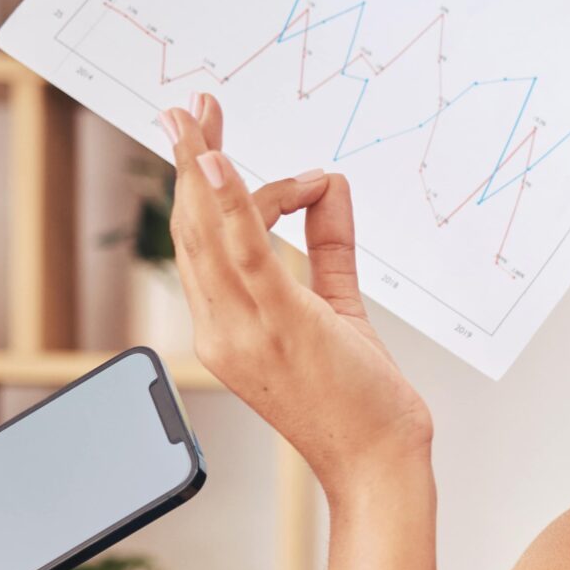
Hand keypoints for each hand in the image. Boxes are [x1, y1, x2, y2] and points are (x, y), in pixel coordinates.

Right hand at [164, 97, 432, 495]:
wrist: (378, 463)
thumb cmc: (360, 403)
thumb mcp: (341, 309)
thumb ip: (330, 247)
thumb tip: (334, 188)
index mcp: (226, 327)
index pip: (203, 244)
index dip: (205, 188)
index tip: (222, 143)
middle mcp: (221, 328)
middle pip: (193, 228)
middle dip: (191, 161)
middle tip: (190, 107)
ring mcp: (243, 329)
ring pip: (209, 232)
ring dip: (201, 166)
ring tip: (196, 114)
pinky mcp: (280, 324)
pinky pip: (245, 254)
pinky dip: (231, 204)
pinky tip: (221, 163)